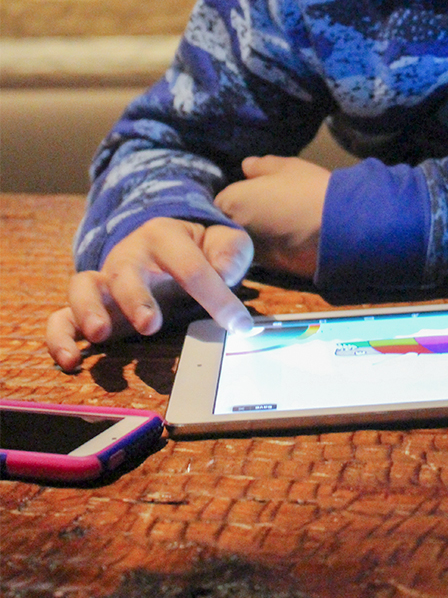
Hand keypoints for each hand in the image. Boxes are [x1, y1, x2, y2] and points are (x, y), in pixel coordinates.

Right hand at [46, 218, 253, 371]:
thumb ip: (230, 252)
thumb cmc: (198, 249)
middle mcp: (129, 257)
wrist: (165, 245)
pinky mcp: (89, 309)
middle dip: (136, 298)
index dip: (216, 296)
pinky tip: (71, 360)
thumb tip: (226, 273)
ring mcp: (105, 282)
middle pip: (125, 272)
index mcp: (164, 237)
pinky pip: (61, 318)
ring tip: (99, 335)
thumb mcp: (222, 241)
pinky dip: (59, 338)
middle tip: (151, 324)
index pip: (190, 266)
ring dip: (88, 311)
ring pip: (83, 288)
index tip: (238, 325)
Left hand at [214, 155, 328, 278]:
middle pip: (229, 225)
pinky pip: (262, 255)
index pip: (219, 202)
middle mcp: (234, 231)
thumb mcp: (287, 167)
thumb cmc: (308, 189)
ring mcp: (249, 253)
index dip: (236, 197)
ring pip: (244, 242)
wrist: (339, 227)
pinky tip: (289, 239)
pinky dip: (270, 248)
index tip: (253, 194)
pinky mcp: (268, 270)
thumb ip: (261, 166)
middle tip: (266, 209)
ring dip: (254, 235)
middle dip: (240, 218)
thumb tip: (246, 166)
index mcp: (232, 202)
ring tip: (279, 225)